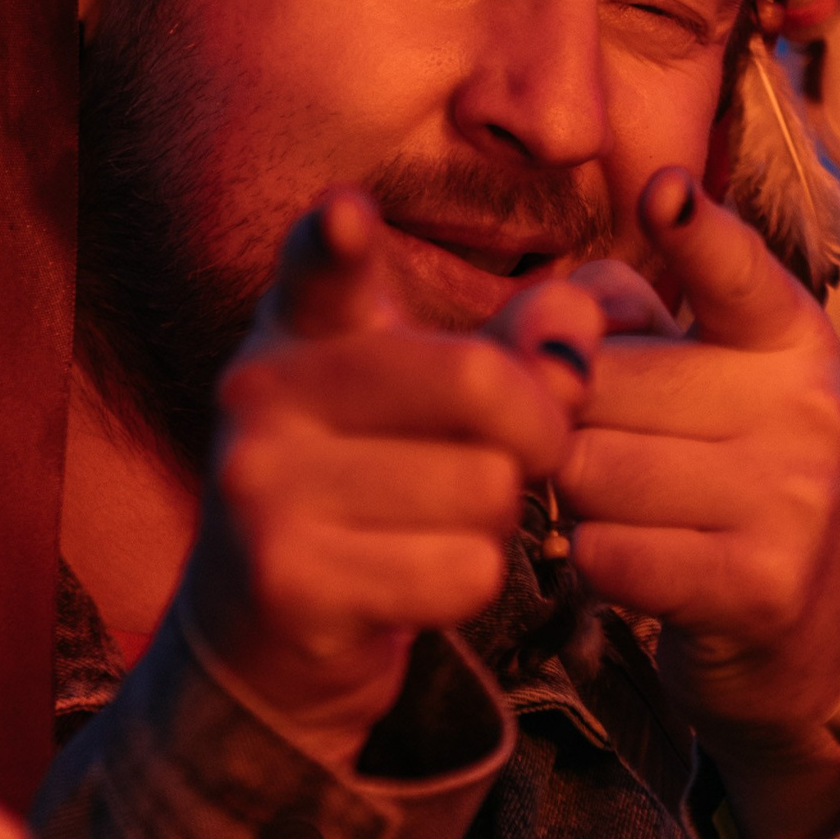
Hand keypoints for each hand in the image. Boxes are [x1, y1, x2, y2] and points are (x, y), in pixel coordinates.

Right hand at [186, 190, 575, 769]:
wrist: (269, 627)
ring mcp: (260, 489)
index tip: (345, 211)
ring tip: (435, 524)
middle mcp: (261, 394)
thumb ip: (510, 345)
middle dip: (538, 431)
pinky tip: (415, 581)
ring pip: (484, 488)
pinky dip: (468, 584)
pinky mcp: (286, 583)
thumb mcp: (426, 399)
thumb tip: (579, 318)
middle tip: (525, 459)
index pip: (320, 269)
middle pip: (476, 381)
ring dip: (496, 520)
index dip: (335, 238)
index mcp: (299, 328)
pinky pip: (462, 572)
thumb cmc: (372, 486)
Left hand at [506, 169, 839, 838]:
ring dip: (578, 504)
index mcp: (791, 341)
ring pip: (590, 473)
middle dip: (570, 428)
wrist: (817, 647)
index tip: (664, 192)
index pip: (736, 273)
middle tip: (616, 463)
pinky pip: (608, 553)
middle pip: (599, 389)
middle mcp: (806, 407)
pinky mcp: (763, 582)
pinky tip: (641, 567)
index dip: (697, 233)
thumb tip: (547, 325)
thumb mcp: (707, 391)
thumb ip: (627, 329)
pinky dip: (597, 565)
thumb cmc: (727, 491)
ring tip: (636, 515)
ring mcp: (794, 497)